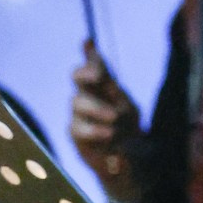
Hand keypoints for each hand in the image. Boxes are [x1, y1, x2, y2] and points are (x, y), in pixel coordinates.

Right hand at [70, 41, 141, 197]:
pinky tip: (110, 136)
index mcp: (103, 86)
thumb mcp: (127, 107)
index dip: (90, 52)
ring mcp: (79, 115)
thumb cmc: (127, 129)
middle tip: (99, 76)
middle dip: (86, 73)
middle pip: (78, 76)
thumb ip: (113, 89)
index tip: (89, 41)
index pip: (93, 64)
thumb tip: (103, 74)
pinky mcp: (75, 134)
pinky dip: (96, 130)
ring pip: (77, 101)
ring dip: (97, 108)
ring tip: (114, 120)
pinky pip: (80, 128)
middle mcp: (88, 96)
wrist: (127, 161)